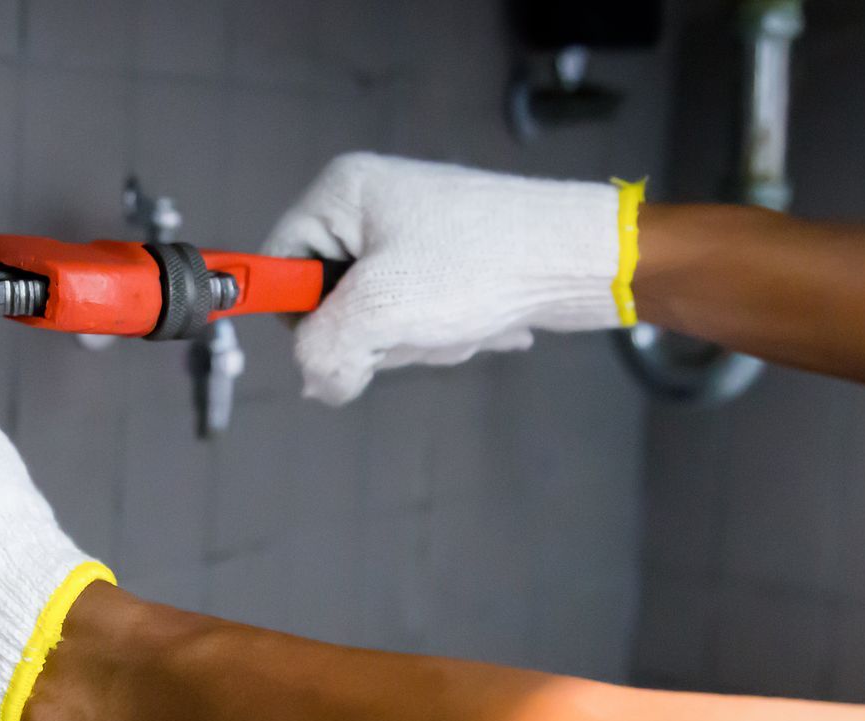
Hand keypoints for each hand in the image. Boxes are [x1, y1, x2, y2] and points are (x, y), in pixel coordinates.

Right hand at [264, 152, 634, 404]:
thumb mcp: (381, 313)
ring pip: (379, 314)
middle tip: (416, 326)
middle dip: (374, 332)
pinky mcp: (453, 257)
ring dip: (417, 338)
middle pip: (329, 297)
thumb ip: (323, 351)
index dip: (301, 314)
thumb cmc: (479, 268)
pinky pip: (421, 311)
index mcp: (343, 193)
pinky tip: (484, 320)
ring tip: (460, 323)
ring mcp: (416, 230)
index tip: (340, 339)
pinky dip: (447, 329)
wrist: (585, 258)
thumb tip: (319, 384)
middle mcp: (373, 203)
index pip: (279, 264)